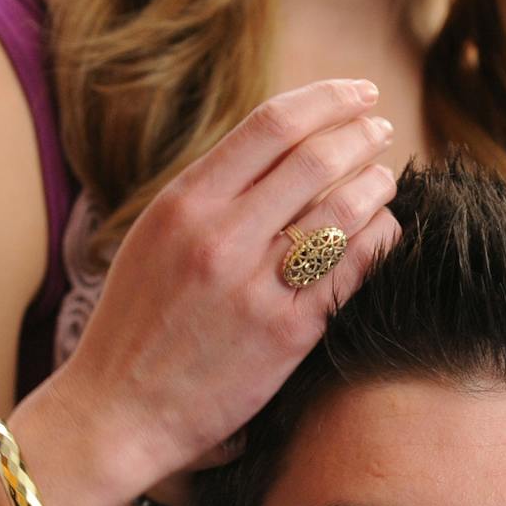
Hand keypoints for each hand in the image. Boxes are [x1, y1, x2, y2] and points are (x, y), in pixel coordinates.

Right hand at [43, 79, 402, 499]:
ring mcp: (255, 285)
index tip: (358, 94)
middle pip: (315, 158)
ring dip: (377, 186)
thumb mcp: (157, 238)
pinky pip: (352, 271)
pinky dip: (378, 242)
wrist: (118, 411)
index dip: (327, 100)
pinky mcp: (286, 334)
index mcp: (184, 202)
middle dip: (362, 134)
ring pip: (343, 211)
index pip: (271, 124)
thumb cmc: (137, 323)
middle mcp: (220, 236)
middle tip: (381, 129)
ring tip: (386, 179)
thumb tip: (281, 148)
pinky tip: (384, 234)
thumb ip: (213, 194)